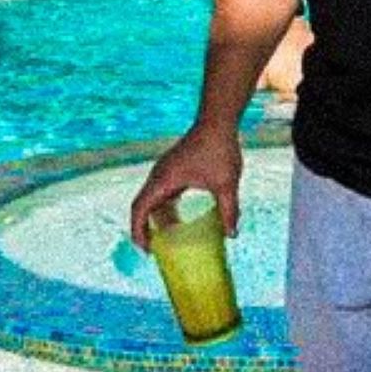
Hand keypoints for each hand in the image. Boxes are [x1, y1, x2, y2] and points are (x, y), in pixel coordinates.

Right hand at [128, 125, 243, 251]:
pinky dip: (166, 208)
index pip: (139, 209)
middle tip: (156, 251)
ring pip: (152, 199)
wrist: (218, 120)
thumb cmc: (219, 149)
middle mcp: (158, 175)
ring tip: (168, 240)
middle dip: (145, 230)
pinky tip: (179, 220)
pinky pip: (162, 192)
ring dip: (156, 219)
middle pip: (142, 206)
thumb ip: (228, 210)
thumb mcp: (226, 184)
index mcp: (163, 180)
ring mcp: (164, 170)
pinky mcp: (173, 167)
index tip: (146, 250)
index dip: (138, 232)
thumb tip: (232, 235)